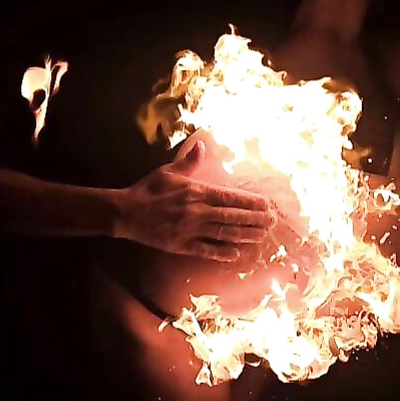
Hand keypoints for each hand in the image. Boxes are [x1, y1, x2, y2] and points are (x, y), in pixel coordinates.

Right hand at [115, 141, 271, 260]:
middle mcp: (197, 211)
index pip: (230, 197)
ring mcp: (190, 230)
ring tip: (261, 236)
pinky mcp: (181, 245)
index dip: (250, 202)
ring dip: (245, 235)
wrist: (126, 212)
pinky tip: (236, 255)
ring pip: (224, 234)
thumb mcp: (168, 171)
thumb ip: (188, 161)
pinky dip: (221, 253)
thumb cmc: (147, 189)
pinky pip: (206, 250)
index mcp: (196, 192)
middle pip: (232, 216)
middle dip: (255, 219)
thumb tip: (201, 146)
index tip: (266, 204)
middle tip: (272, 222)